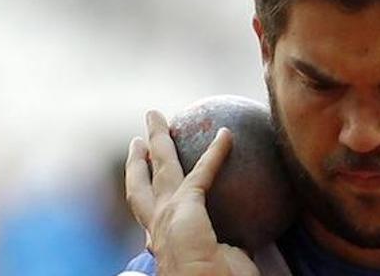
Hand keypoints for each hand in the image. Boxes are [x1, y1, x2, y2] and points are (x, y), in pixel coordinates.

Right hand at [125, 110, 259, 275]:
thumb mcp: (223, 262)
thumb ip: (226, 245)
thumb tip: (242, 240)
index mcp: (164, 242)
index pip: (151, 214)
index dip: (148, 194)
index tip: (149, 179)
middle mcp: (158, 228)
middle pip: (142, 186)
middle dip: (139, 159)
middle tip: (137, 139)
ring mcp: (167, 218)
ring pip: (160, 168)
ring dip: (158, 139)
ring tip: (155, 117)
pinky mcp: (185, 209)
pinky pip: (203, 171)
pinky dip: (216, 151)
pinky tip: (227, 133)